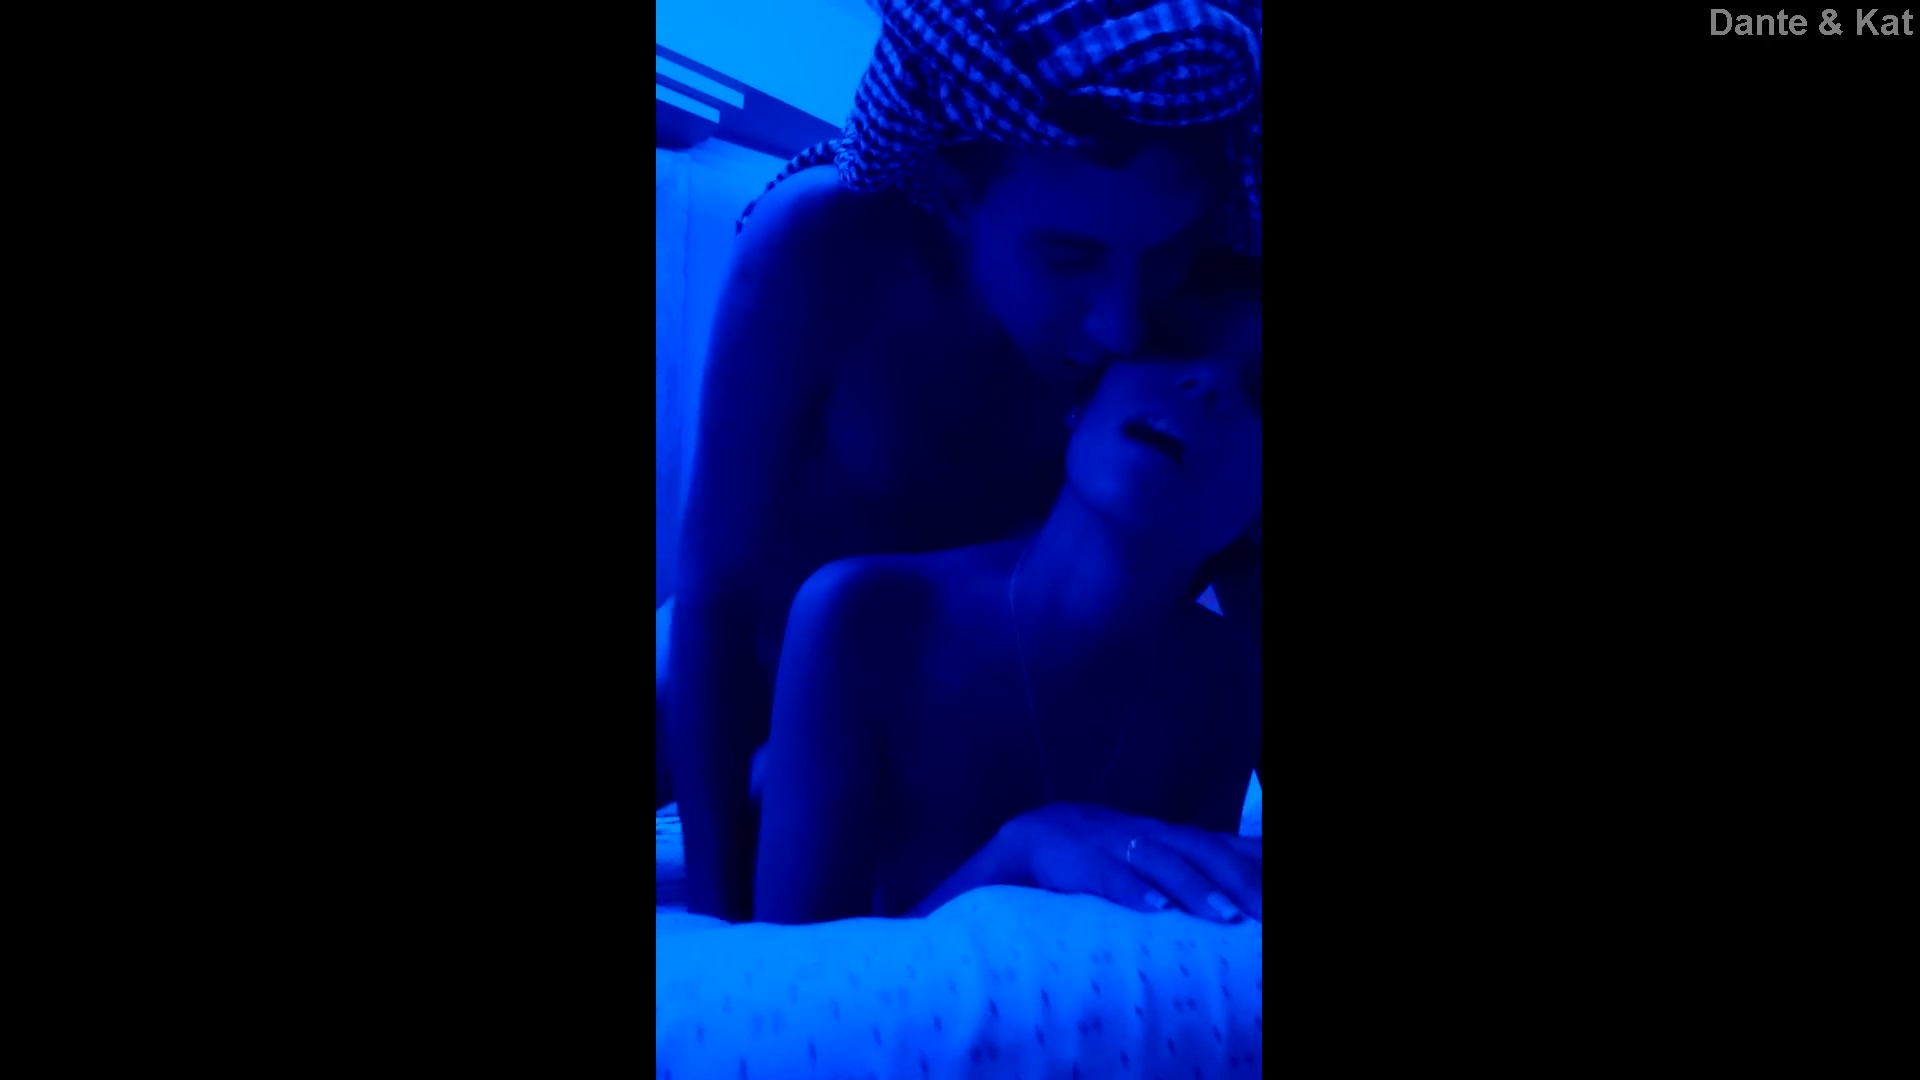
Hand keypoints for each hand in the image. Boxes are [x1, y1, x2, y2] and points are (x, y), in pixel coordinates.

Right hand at [998, 803, 1261, 922]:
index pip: (1222, 845)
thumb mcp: (1154, 854)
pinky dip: (1134, 892)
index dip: (1253, 862)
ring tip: (1225, 915)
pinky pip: (1112, 876)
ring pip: (1164, 863)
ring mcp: (1118, 846)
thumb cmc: (1109, 851)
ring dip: (1196, 888)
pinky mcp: (1083, 862)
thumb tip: (1244, 879)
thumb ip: (1194, 865)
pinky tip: (1155, 909)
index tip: (1273, 897)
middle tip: (1264, 911)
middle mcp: (1152, 836)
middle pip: (1203, 852)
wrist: (1034, 833)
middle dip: (1238, 880)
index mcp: (1172, 837)